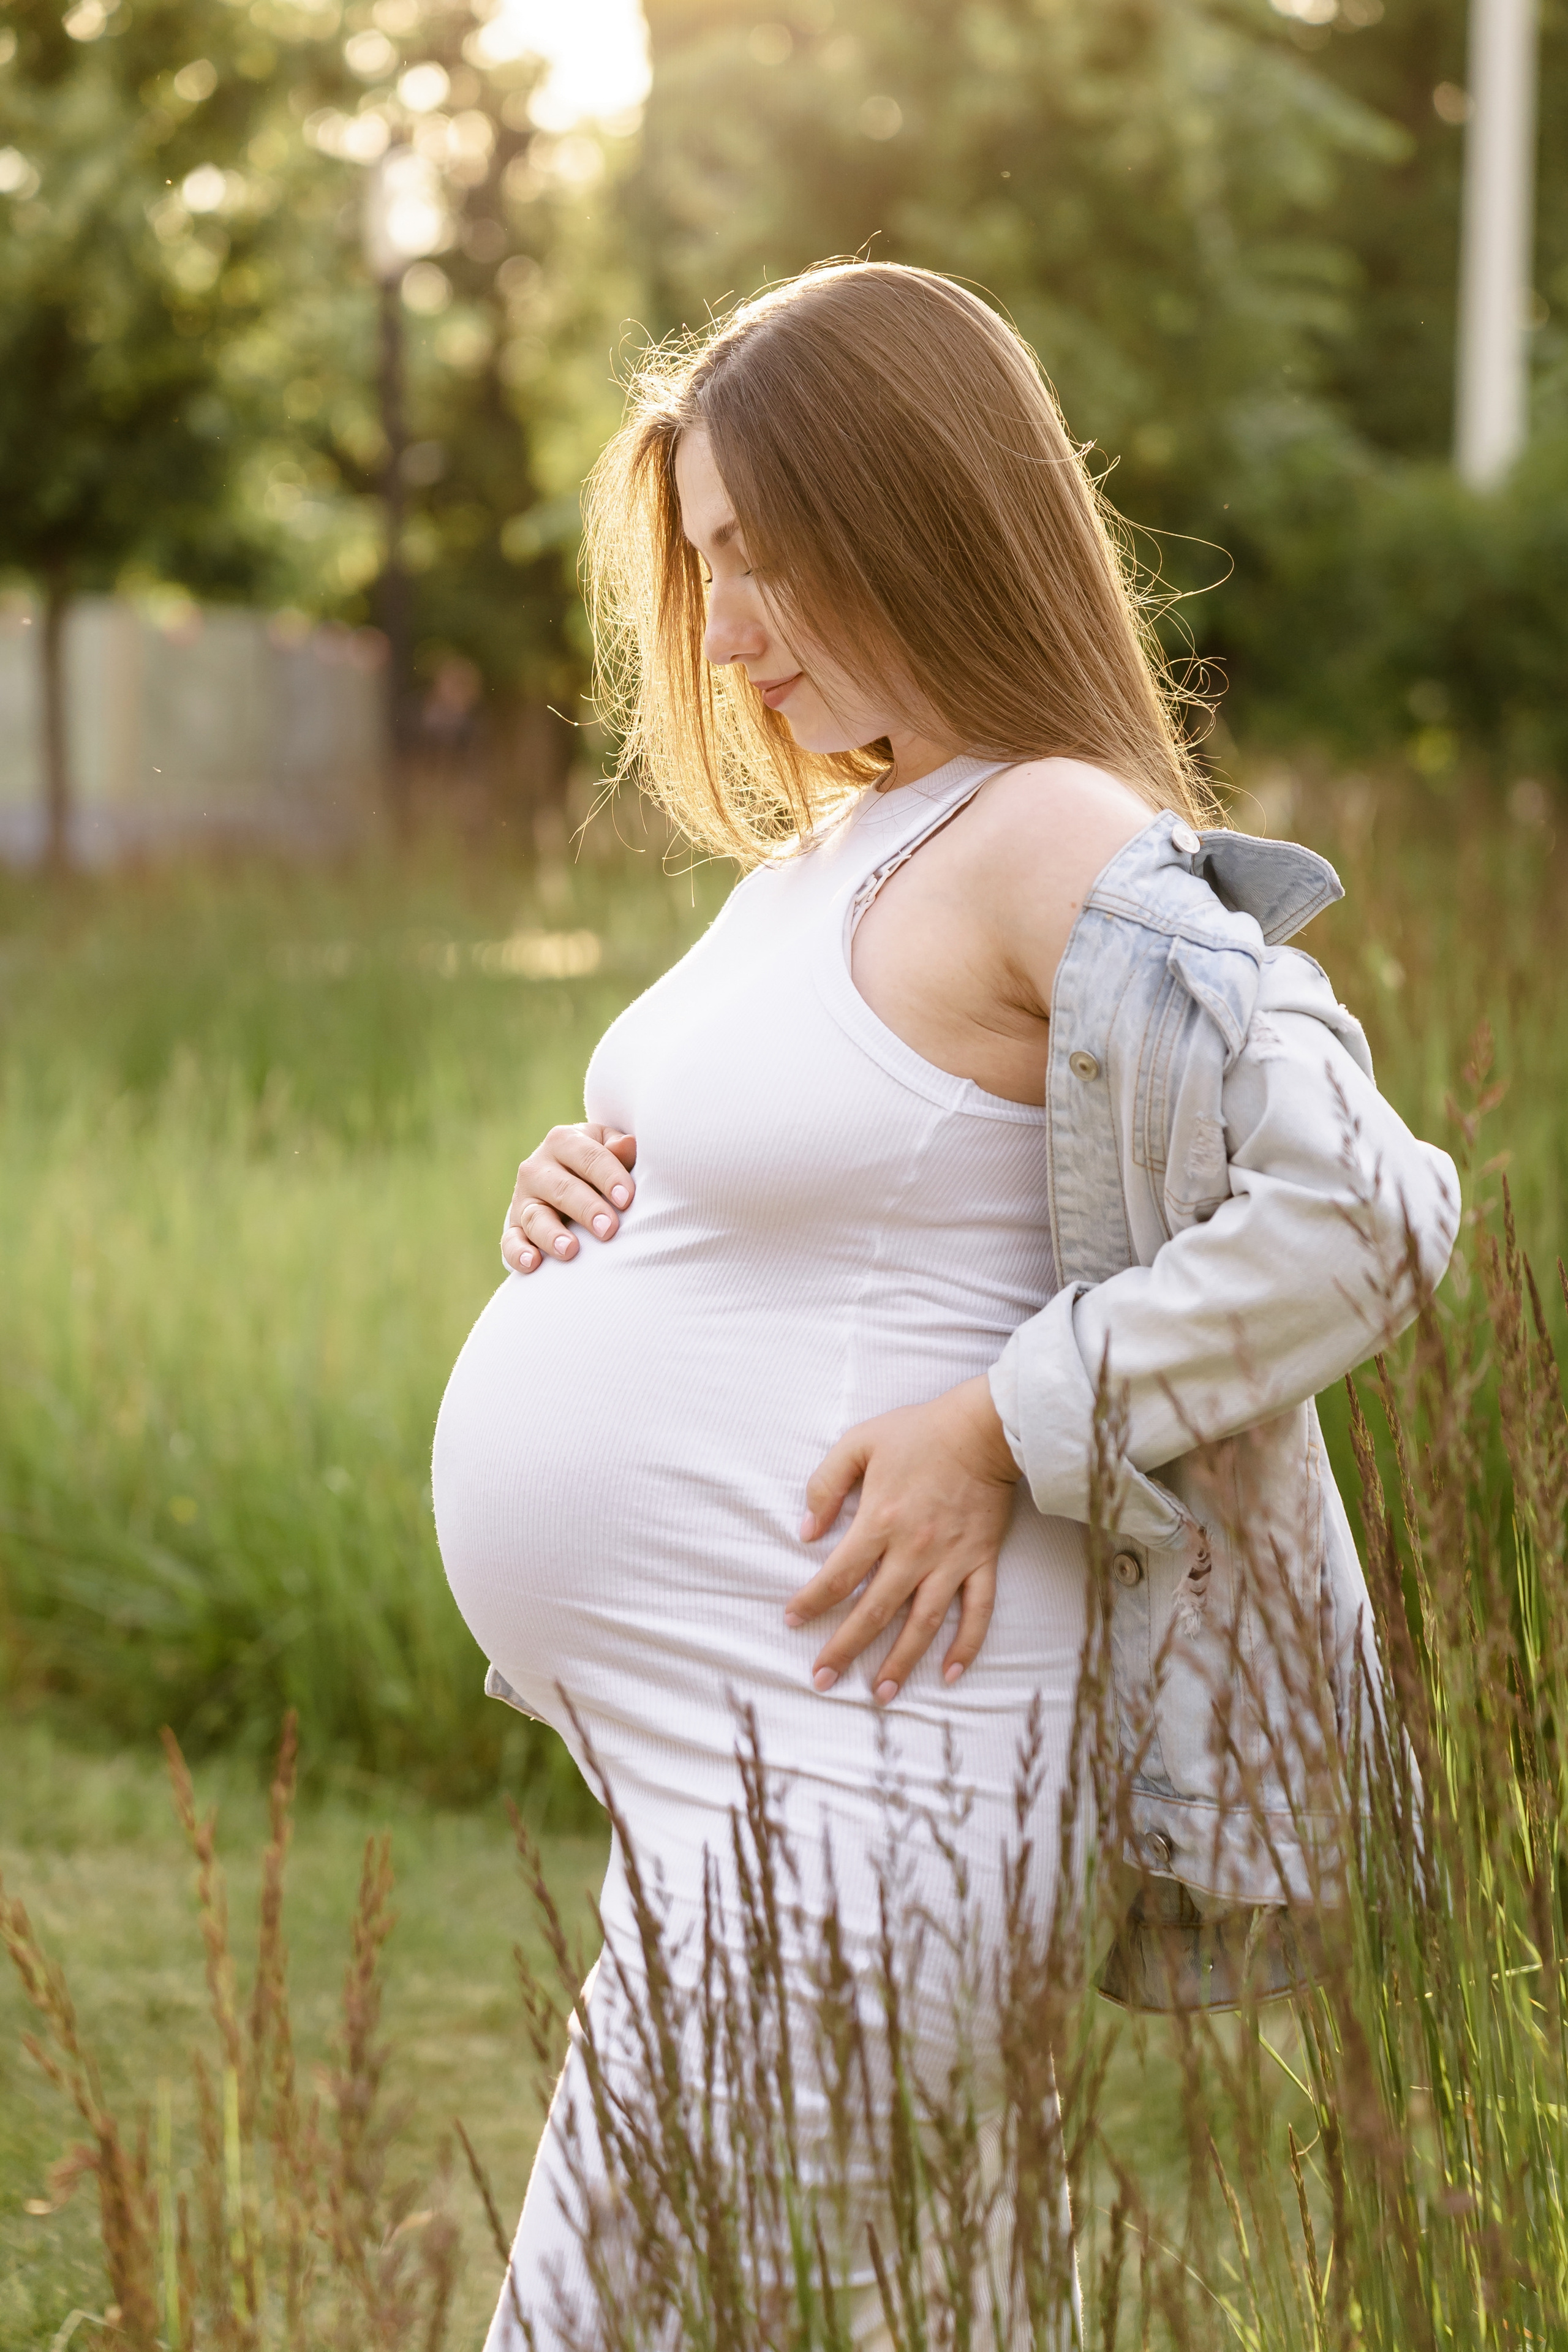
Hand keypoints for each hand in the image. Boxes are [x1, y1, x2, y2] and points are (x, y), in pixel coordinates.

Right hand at [502, 1125, 636, 1273]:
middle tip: (608, 1229)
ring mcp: (523, 1198)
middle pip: (562, 1189)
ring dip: (552, 1235)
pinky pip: (510, 1241)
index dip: (609, 1177)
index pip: (588, 1157)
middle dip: (586, 1209)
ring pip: (536, 1217)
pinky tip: (532, 1263)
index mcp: (563, 1141)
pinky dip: (518, 1253)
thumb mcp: (606, 1149)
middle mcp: (536, 1168)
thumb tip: (628, 1144)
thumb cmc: (596, 1163)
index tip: (626, 1199)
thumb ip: (619, 1151)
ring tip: (570, 1250)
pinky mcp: (514, 1226)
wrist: (563, 1178)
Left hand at [785, 1375, 1020, 1704]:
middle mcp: (915, 1550)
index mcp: (880, 1521)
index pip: (837, 1576)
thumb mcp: (859, 1442)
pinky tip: (950, 1674)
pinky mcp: (982, 1562)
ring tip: (881, 1693)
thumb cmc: (919, 1432)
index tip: (793, 1621)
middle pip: (874, 1612)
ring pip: (923, 1624)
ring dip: (901, 1662)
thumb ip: (826, 1484)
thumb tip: (806, 1531)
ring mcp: (951, 1561)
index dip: (811, 1602)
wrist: (985, 1427)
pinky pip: (977, 1612)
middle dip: (845, 1649)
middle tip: (822, 1679)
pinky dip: (966, 1645)